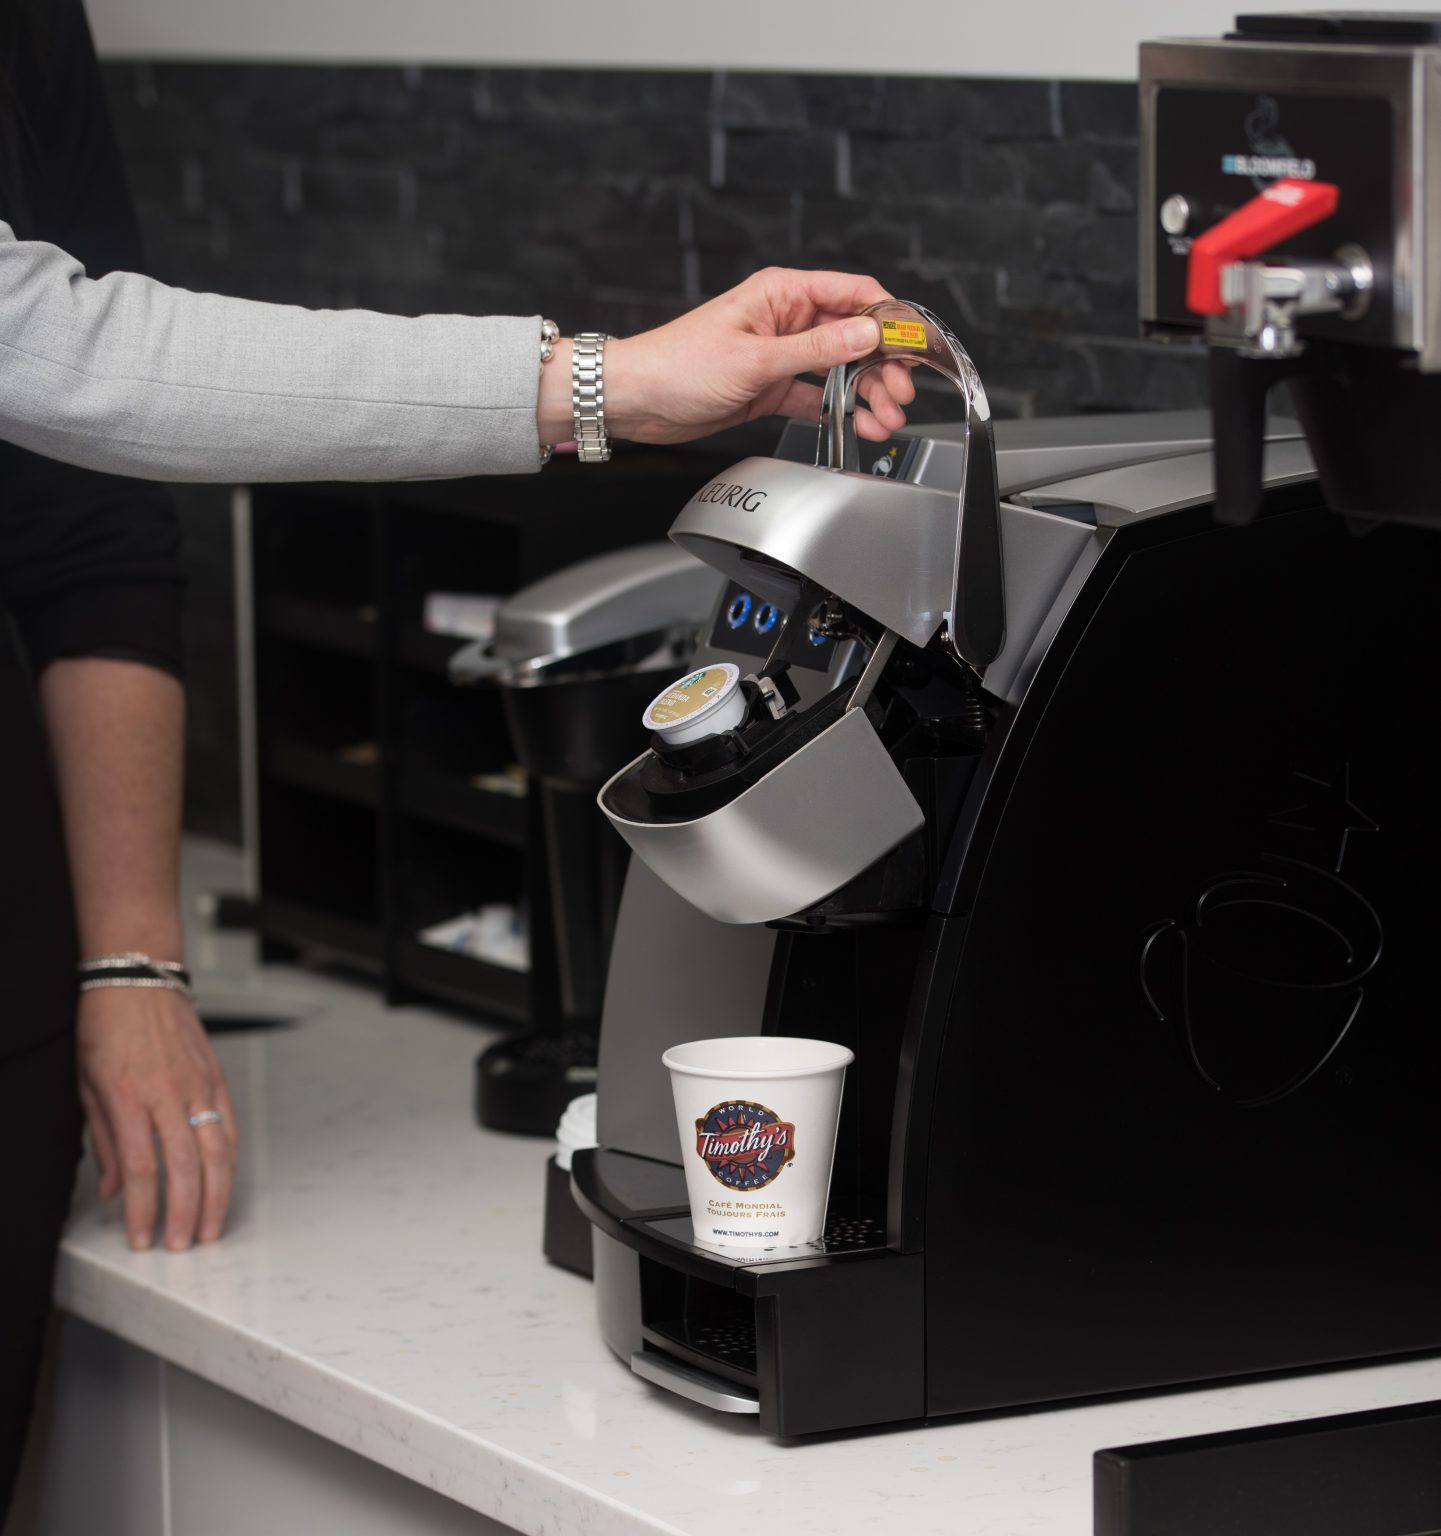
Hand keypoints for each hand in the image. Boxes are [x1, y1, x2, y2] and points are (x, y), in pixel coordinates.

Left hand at [77, 987, 237, 1250]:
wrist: (137, 978)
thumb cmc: (104, 1025)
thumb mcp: (85, 1083)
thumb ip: (101, 1138)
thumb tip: (113, 1188)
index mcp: (128, 1097)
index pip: (142, 1168)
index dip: (145, 1210)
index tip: (143, 1239)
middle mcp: (168, 1093)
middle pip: (186, 1166)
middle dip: (185, 1212)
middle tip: (182, 1244)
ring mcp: (198, 1084)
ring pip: (218, 1149)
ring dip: (216, 1194)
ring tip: (210, 1226)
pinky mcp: (216, 1076)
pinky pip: (230, 1124)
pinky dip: (230, 1158)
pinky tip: (224, 1181)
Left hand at [538, 268, 918, 446]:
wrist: (637, 399)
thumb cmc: (679, 365)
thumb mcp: (755, 359)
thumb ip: (816, 350)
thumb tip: (866, 336)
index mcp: (783, 292)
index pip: (855, 294)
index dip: (890, 320)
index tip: (913, 347)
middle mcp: (787, 318)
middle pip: (855, 336)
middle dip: (883, 367)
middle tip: (899, 396)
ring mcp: (782, 353)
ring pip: (841, 369)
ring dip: (866, 393)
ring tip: (884, 419)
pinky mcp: (772, 385)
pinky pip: (818, 394)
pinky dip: (840, 410)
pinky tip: (858, 424)